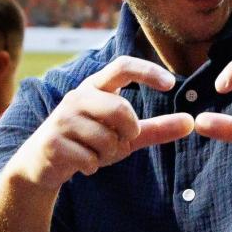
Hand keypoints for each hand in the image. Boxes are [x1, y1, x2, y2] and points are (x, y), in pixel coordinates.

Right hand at [10, 56, 194, 190]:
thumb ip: (155, 128)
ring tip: (94, 153)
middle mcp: (78, 96)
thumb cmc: (88, 142)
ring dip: (108, 154)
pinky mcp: (53, 142)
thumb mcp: (124, 135)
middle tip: (120, 141)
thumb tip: (190, 122)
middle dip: (128, 132)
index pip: (123, 65)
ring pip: (106, 139)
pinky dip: (92, 166)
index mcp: (96, 87)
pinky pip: (90, 158)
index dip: (148, 71)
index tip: (170, 84)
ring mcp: (63, 118)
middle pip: (121, 109)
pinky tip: (81, 163)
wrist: (41, 164)